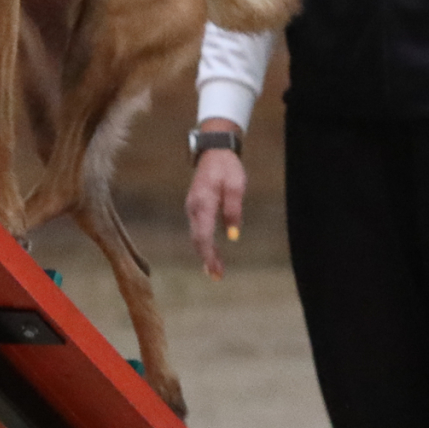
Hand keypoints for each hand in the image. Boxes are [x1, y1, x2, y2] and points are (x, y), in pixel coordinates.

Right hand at [184, 122, 246, 278]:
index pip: (204, 235)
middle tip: (217, 277)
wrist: (214, 150)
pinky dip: (204, 243)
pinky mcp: (195, 207)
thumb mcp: (236, 185)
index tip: (215, 270)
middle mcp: (194, 207)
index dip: (209, 255)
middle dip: (207, 259)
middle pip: (198, 239)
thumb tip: (233, 236)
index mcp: (204, 202)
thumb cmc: (227, 167)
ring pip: (197, 235)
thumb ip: (233, 210)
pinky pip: (198, 229)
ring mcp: (192, 207)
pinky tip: (211, 254)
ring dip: (205, 253)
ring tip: (216, 271)